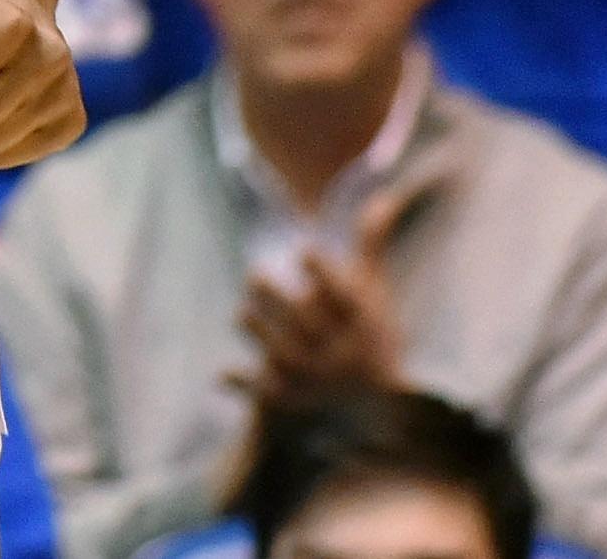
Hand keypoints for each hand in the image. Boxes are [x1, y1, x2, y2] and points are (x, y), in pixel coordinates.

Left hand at [234, 185, 412, 398]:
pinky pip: (266, 394)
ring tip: (244, 313)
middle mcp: (343, 354)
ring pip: (281, 354)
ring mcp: (318, 380)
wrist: (379, 410)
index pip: (344, 296)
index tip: (302, 248)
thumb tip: (385, 195)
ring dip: (257, 332)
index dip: (320, 270)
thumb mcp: (375, 291)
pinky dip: (243, 385)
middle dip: (275, 296)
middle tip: (254, 273)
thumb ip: (370, 245)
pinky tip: (222, 373)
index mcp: (363, 324)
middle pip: (304, 322)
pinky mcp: (296, 401)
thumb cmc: (372, 333)